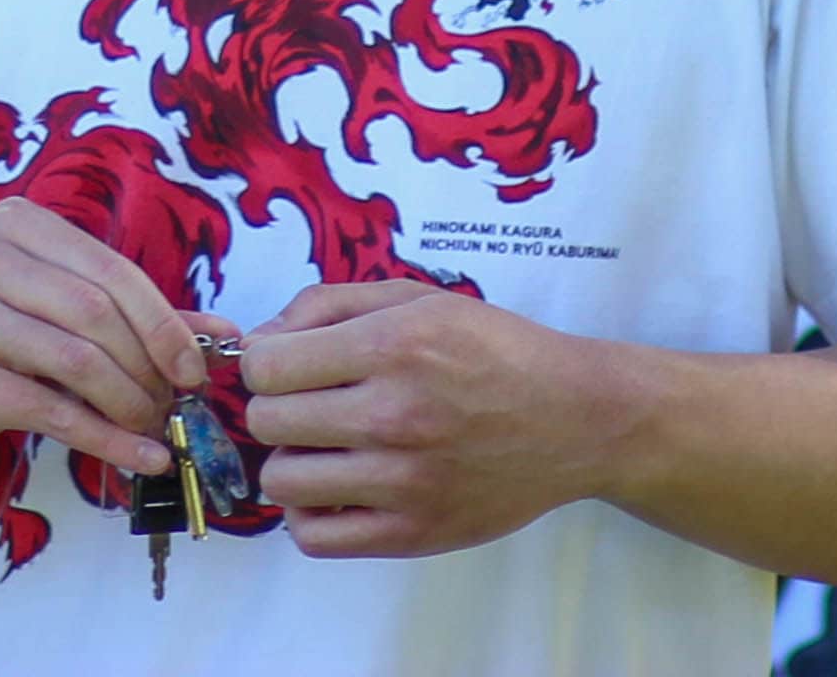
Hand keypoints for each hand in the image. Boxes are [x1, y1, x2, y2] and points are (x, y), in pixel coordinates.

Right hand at [0, 198, 206, 480]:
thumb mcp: (53, 312)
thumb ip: (133, 315)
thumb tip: (224, 333)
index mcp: (12, 224)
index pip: (111, 269)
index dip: (164, 322)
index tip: (195, 369)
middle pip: (98, 313)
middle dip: (150, 367)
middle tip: (175, 405)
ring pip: (80, 361)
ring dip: (132, 404)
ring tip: (154, 428)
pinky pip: (55, 411)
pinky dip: (109, 439)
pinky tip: (139, 457)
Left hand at [239, 273, 625, 558]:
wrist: (576, 420)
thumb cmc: (493, 351)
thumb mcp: (416, 299)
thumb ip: (327, 305)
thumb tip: (260, 339)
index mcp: (391, 348)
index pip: (265, 366)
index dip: (264, 360)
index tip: (288, 364)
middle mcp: (394, 416)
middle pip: (266, 421)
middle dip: (276, 406)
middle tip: (310, 403)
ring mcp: (404, 483)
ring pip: (282, 481)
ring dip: (291, 460)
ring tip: (324, 447)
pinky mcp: (414, 534)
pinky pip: (314, 538)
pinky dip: (309, 514)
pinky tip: (335, 488)